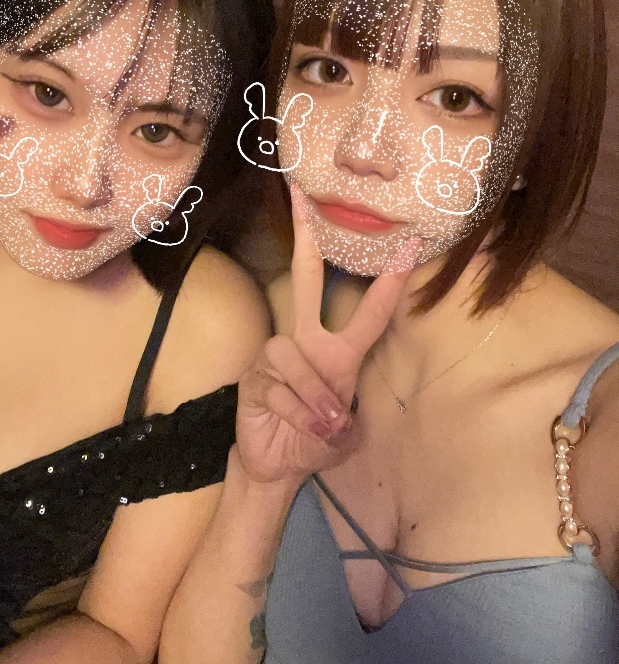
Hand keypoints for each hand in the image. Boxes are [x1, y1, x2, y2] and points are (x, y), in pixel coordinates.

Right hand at [236, 185, 420, 484]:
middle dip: (306, 240)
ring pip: (297, 357)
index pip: (370, 311)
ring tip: (322, 425)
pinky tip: (299, 426)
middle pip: (307, 280)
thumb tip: (332, 413)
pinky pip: (278, 385)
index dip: (390, 280)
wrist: (276, 464)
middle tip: (305, 199)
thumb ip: (343, 419)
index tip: (409, 244)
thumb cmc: (315, 439)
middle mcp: (307, 340)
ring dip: (313, 396)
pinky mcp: (254, 374)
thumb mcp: (344, 433)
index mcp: (340, 350)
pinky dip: (295, 412)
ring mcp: (277, 354)